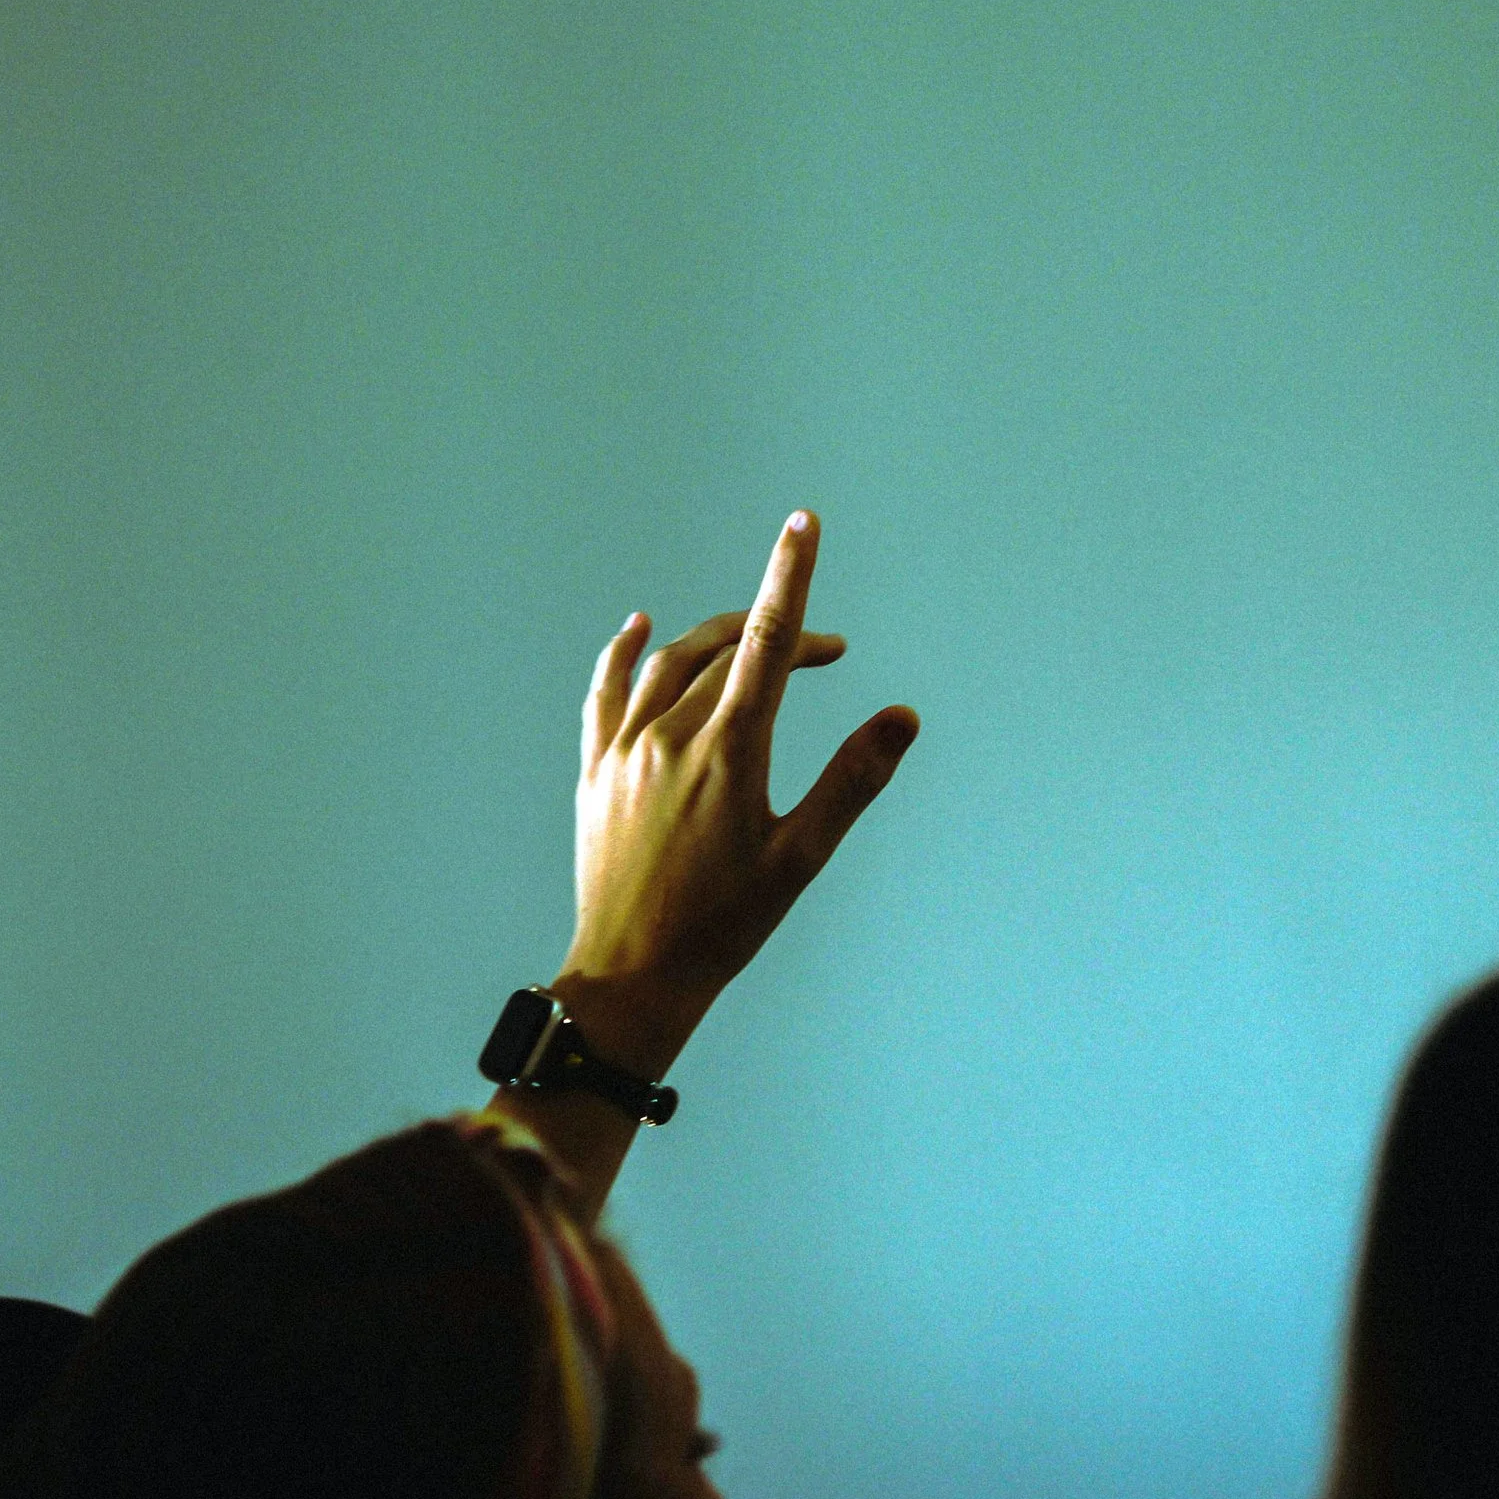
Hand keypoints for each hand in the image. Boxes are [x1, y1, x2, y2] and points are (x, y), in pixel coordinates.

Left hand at [557, 511, 918, 1075]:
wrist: (633, 976)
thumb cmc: (726, 926)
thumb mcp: (801, 858)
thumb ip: (852, 781)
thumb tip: (902, 717)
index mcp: (728, 752)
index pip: (767, 642)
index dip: (789, 575)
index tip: (803, 522)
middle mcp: (670, 737)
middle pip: (726, 647)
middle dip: (780, 632)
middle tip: (827, 653)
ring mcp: (624, 751)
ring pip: (670, 664)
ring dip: (719, 640)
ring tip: (758, 645)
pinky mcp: (596, 772)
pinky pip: (606, 691)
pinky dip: (626, 653)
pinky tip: (639, 628)